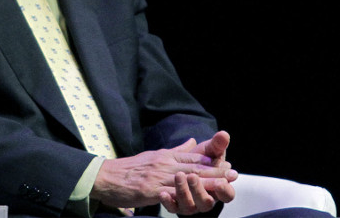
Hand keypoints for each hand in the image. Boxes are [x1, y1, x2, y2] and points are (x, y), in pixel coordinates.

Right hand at [91, 132, 236, 213]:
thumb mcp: (154, 155)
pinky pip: (170, 192)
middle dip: (215, 170)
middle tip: (233, 173)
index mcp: (166, 156)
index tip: (228, 163)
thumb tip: (192, 142)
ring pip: (186, 179)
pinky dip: (185, 193)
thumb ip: (175, 151)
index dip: (212, 161)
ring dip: (205, 182)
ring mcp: (157, 176)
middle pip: (194, 167)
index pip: (193, 157)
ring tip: (222, 184)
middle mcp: (164, 163)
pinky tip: (195, 196)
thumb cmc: (130, 168)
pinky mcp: (149, 190)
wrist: (106, 176)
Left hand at [160, 132, 236, 213]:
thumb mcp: (208, 151)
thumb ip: (216, 145)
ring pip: (189, 205)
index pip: (227, 194)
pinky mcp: (175, 205)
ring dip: (183, 191)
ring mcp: (190, 204)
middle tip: (193, 176)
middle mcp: (205, 198)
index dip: (225, 189)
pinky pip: (172, 208)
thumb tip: (224, 134)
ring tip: (178, 176)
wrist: (175, 166)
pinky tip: (162, 193)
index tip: (221, 182)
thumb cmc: (199, 159)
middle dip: (200, 189)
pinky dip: (168, 201)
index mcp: (217, 188)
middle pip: (206, 202)